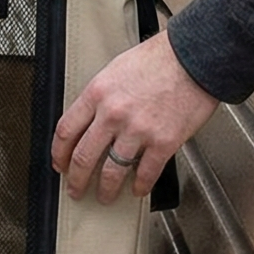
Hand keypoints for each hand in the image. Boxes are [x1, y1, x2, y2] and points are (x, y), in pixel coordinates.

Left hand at [50, 32, 220, 202]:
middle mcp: (113, 114)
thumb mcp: (116, 70)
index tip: (59, 163)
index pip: (66, 131)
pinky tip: (137, 189)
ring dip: (105, 189)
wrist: (194, 57)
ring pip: (111, 171)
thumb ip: (101, 97)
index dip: (58, 153)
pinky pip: (146, 173)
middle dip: (75, 179)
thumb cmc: (159, 59)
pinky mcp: (163, 142)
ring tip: (105, 196)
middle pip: (83, 157)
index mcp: (97, 93)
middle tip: (75, 189)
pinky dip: (140, 186)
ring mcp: (137, 130)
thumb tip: (90, 121)